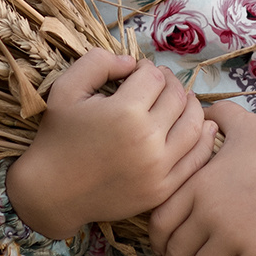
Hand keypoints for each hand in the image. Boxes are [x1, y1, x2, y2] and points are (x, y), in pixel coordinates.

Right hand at [7, 50, 219, 240]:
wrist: (51, 193)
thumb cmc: (57, 137)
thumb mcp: (66, 88)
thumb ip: (99, 62)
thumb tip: (132, 62)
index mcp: (125, 112)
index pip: (154, 77)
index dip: (146, 69)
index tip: (136, 74)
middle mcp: (148, 140)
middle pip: (178, 97)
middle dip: (169, 84)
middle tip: (157, 85)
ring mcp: (159, 168)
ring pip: (195, 125)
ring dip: (191, 106)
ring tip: (178, 101)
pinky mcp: (162, 189)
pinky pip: (197, 159)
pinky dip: (204, 138)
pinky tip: (200, 126)